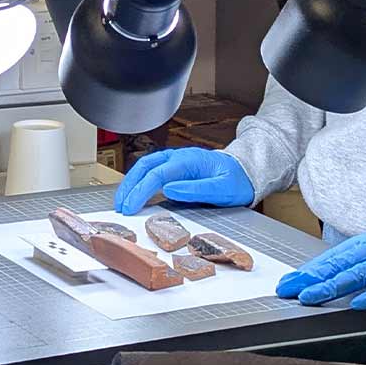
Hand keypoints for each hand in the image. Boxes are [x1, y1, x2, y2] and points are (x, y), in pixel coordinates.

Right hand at [114, 148, 255, 212]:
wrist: (246, 173)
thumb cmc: (236, 182)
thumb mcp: (222, 189)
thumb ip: (197, 189)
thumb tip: (170, 190)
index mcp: (189, 160)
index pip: (157, 174)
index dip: (140, 191)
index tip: (130, 207)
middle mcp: (179, 157)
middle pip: (145, 166)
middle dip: (129, 186)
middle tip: (120, 206)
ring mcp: (176, 161)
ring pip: (145, 167)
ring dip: (131, 183)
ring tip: (122, 201)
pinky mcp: (175, 168)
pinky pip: (151, 171)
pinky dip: (139, 182)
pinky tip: (134, 194)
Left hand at [276, 218, 365, 309]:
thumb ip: (361, 260)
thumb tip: (334, 275)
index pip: (332, 258)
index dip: (308, 270)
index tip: (288, 282)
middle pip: (338, 266)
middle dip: (310, 279)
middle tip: (288, 290)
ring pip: (357, 275)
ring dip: (331, 287)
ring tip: (310, 297)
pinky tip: (357, 303)